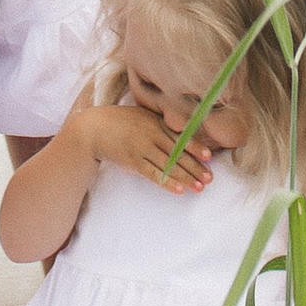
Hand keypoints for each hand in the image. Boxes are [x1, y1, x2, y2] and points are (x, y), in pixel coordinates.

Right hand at [83, 101, 212, 193]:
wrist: (95, 128)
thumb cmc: (122, 121)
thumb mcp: (143, 115)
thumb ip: (161, 123)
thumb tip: (182, 134)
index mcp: (156, 122)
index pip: (180, 136)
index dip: (195, 147)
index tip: (209, 157)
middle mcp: (152, 134)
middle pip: (178, 153)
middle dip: (195, 167)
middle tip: (209, 178)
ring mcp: (142, 148)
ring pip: (169, 165)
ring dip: (186, 177)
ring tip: (199, 187)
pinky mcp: (133, 161)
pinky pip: (153, 174)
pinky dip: (167, 182)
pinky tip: (179, 189)